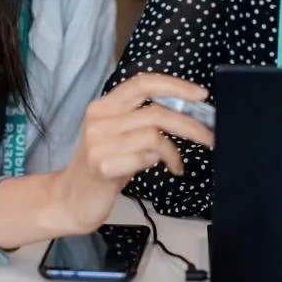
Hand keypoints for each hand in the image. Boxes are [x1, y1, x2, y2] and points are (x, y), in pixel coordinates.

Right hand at [49, 73, 213, 235]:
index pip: (143, 82)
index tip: (201, 95)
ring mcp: (98, 142)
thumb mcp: (120, 135)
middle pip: (155, 111)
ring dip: (174, 151)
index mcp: (104, 105)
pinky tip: (160, 169)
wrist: (71, 199)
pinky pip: (143, 158)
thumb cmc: (104, 165)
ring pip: (153, 135)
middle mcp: (99, 119)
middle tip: (209, 136)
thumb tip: (187, 111)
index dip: (175, 85)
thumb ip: (144, 120)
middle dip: (189, 123)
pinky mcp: (101, 166)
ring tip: (177, 164)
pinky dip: (158, 162)